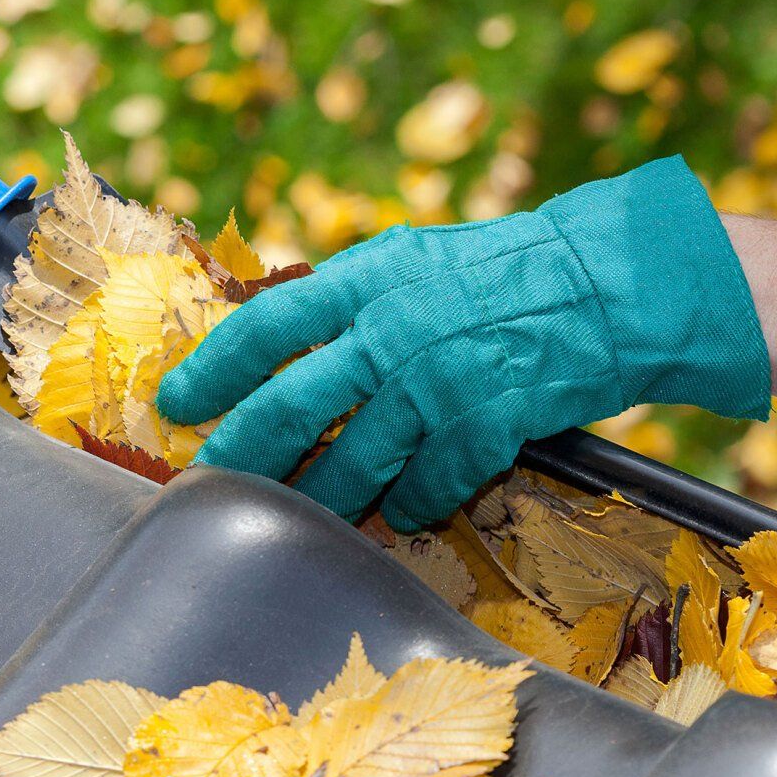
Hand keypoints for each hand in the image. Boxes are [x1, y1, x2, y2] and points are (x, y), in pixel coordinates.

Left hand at [156, 157, 771, 530]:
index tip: (178, 403)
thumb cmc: (494, 272)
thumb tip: (274, 344)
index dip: (213, 370)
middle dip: (241, 454)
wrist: (599, 285)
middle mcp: (392, 332)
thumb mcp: (407, 260)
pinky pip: (424, 489)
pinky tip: (397, 512)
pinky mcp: (484, 428)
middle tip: (210, 481)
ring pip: (352, 465)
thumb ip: (343, 300)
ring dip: (317, 500)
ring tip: (292, 516)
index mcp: (365, 280)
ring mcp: (437, 384)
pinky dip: (405, 506)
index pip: (266, 328)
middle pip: (292, 408)